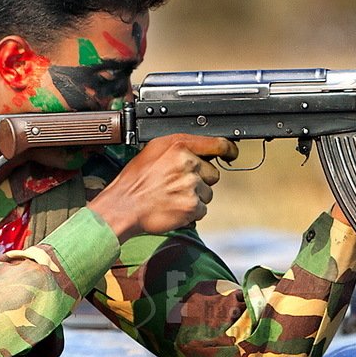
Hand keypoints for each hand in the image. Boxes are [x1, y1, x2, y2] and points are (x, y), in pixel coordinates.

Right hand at [88, 134, 238, 238]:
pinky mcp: (192, 205)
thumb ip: (179, 148)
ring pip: (208, 193)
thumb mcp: (153, 151)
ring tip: (173, 197)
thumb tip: (200, 151)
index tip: (231, 154)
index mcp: (179, 145)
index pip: (218, 144)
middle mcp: (188, 162)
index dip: (229, 150)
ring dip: (195, 198)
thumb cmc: (134, 180)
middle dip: (200, 181)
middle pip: (213, 173)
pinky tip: (174, 208)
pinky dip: (191, 212)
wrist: (123, 206)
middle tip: (177, 185)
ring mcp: (191, 184)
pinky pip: (202, 210)